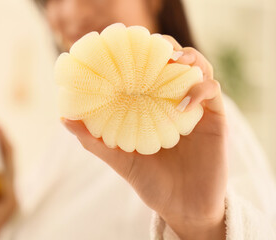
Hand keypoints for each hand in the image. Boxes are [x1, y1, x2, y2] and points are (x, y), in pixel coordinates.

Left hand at [61, 36, 227, 239]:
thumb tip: (63, 117)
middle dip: (165, 47)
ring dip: (188, 57)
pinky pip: (212, 90)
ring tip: (173, 60)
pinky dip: (200, 88)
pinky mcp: (215, 118)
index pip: (147, 68)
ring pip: (198, 67)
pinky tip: (184, 102)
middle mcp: (173, 101)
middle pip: (174, 60)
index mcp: (151, 105)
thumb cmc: (150, 181)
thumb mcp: (119, 158)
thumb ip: (93, 139)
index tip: (124, 45)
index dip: (139, 51)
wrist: (183, 207)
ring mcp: (196, 107)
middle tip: (152, 45)